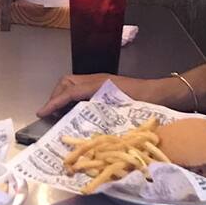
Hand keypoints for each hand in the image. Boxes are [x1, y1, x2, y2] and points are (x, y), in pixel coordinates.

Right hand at [38, 74, 159, 116]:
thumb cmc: (147, 102)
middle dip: (55, 96)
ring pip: (73, 85)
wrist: (164, 94)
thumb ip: (103, 114)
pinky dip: (73, 98)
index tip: (41, 113)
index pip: (70, 91)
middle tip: (49, 113)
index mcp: (98, 85)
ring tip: (58, 115)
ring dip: (63, 97)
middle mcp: (97, 81)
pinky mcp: (105, 88)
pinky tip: (76, 113)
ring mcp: (101, 83)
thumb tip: (82, 123)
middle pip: (67, 82)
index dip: (54, 102)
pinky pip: (82, 89)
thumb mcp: (124, 109)